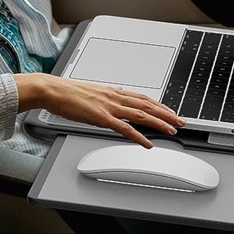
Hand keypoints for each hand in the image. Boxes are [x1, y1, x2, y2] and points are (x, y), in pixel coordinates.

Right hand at [14, 73, 185, 148]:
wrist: (53, 90)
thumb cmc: (66, 93)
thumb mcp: (90, 94)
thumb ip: (103, 99)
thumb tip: (111, 102)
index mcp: (113, 92)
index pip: (143, 98)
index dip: (159, 105)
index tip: (170, 110)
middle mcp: (114, 97)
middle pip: (148, 105)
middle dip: (167, 113)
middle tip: (181, 121)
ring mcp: (109, 107)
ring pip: (141, 115)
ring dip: (160, 123)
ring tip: (173, 130)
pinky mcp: (101, 117)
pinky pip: (125, 128)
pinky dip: (139, 137)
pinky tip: (148, 144)